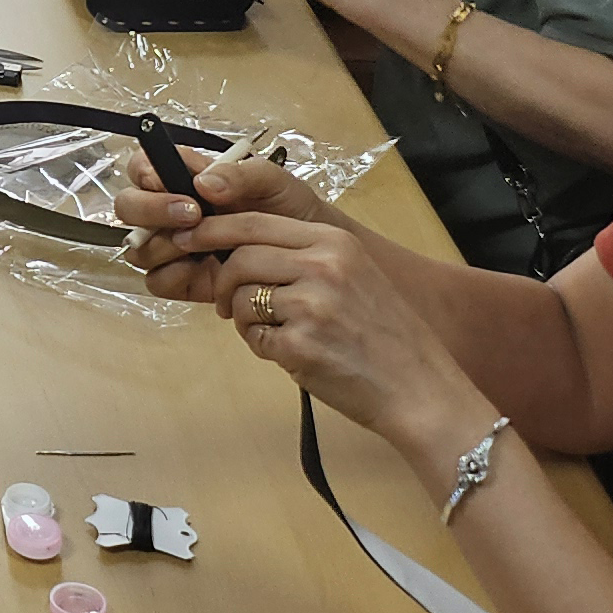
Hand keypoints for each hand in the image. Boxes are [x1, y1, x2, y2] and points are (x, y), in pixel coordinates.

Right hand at [112, 147, 322, 294]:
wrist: (309, 254)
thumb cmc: (289, 209)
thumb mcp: (273, 180)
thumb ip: (239, 174)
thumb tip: (203, 183)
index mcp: (183, 177)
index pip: (141, 168)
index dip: (146, 174)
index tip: (172, 184)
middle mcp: (169, 210)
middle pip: (127, 207)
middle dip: (151, 211)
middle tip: (193, 216)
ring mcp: (173, 247)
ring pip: (138, 247)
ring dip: (163, 246)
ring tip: (202, 247)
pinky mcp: (183, 280)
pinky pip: (156, 281)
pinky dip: (172, 277)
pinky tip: (201, 271)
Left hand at [188, 208, 490, 464]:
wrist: (422, 390)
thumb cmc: (386, 337)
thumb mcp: (355, 276)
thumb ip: (305, 258)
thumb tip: (239, 249)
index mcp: (334, 242)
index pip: (254, 222)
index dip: (214, 230)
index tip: (190, 239)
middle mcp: (323, 266)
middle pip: (239, 257)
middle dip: (221, 280)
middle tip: (223, 301)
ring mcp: (311, 305)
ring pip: (240, 297)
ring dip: (241, 317)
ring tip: (270, 332)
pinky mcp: (300, 345)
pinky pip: (254, 338)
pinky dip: (261, 347)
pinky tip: (290, 354)